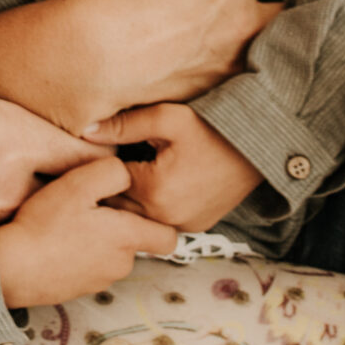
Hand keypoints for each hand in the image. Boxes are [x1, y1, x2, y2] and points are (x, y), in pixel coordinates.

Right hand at [0, 0, 106, 238]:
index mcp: (18, 141)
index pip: (88, 155)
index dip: (106, 151)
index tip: (117, 147)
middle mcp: (11, 187)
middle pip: (62, 193)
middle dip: (68, 184)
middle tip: (75, 175)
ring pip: (23, 216)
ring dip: (24, 203)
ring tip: (15, 186)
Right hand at [0, 158, 178, 306]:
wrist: (13, 268)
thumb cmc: (45, 225)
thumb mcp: (77, 184)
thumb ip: (111, 172)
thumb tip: (127, 173)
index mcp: (127, 238)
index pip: (169, 237)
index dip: (159, 220)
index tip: (138, 206)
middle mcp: (121, 264)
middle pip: (136, 242)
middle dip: (120, 225)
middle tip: (91, 208)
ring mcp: (101, 281)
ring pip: (113, 254)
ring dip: (100, 240)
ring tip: (70, 224)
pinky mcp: (81, 289)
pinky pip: (92, 267)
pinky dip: (82, 255)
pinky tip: (59, 243)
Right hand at [58, 0, 288, 118]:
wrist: (89, 56)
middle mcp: (245, 22)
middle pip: (296, 4)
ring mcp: (232, 61)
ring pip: (279, 46)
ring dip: (277, 32)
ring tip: (271, 24)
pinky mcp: (214, 90)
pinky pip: (250, 80)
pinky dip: (251, 69)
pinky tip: (240, 63)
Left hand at [100, 102, 259, 230]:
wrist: (258, 148)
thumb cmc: (212, 128)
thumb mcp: (167, 118)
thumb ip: (123, 125)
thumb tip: (86, 132)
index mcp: (154, 191)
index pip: (108, 183)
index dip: (102, 164)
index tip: (100, 150)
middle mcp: (166, 217)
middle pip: (121, 204)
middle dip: (112, 185)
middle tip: (111, 163)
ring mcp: (183, 226)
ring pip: (140, 216)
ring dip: (132, 198)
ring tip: (132, 172)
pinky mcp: (196, 226)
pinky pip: (162, 220)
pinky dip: (153, 206)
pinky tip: (155, 183)